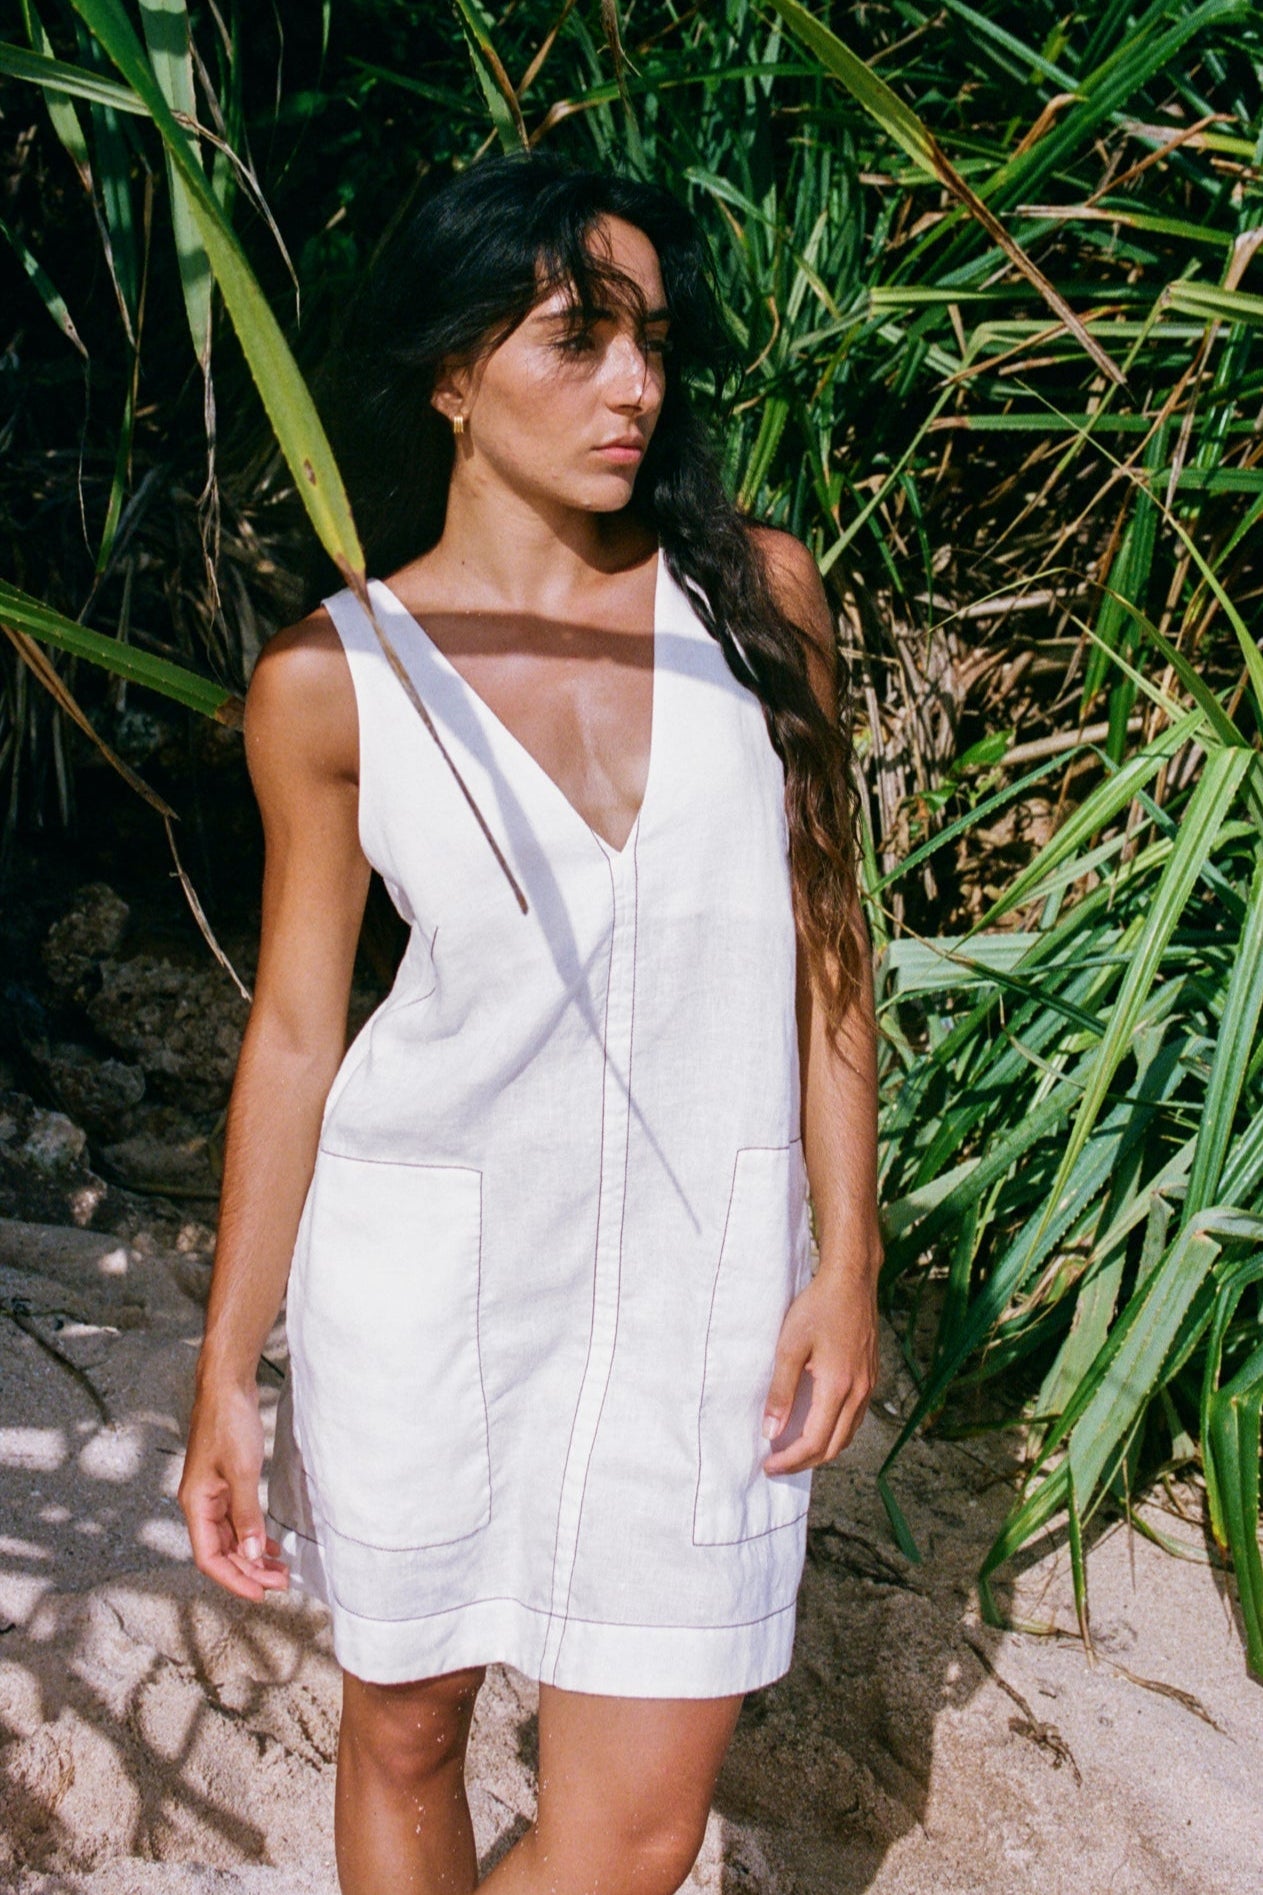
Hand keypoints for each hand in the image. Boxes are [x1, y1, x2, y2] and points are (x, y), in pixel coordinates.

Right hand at [178, 1376, 289, 1600]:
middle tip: (279, 1583)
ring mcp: (212, 1494)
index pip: (209, 1558)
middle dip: (248, 1571)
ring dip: (252, 1555)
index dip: (233, 1579)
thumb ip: (246, 1515)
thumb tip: (251, 1554)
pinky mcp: (225, 1482)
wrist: (226, 1386)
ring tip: (279, 1570)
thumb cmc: (228, 1423)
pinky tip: (268, 1544)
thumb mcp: (242, 1472)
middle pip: (221, 1551)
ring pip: (231, 1537)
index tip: (259, 1594)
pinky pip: (237, 1519)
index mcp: (196, 1505)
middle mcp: (200, 1504)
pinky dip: (252, 1534)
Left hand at [760, 1264, 879, 1474]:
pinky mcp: (871, 1376)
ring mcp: (869, 1385)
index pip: (814, 1442)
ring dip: (822, 1449)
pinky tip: (818, 1424)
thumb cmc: (818, 1307)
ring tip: (794, 1450)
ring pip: (848, 1435)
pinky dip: (835, 1431)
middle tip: (778, 1465)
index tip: (768, 1466)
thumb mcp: (789, 1347)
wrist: (852, 1280)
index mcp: (838, 1387)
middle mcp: (859, 1392)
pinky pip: (855, 1417)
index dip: (790, 1460)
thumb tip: (771, 1431)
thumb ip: (780, 1392)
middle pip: (834, 1446)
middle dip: (805, 1462)